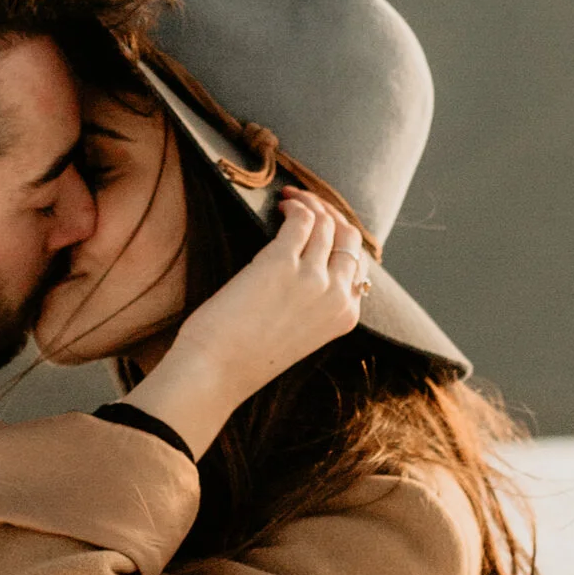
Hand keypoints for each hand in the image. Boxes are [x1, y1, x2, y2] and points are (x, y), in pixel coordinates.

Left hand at [123, 189, 371, 459]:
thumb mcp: (298, 335)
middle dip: (330, 213)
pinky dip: (294, 206)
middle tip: (304, 206)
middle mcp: (337, 295)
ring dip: (310, 203)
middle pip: (349, 236)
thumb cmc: (245, 357)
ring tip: (288, 201)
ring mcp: (313, 278)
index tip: (320, 226)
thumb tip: (309, 267)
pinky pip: (301, 220)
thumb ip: (313, 305)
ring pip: (327, 222)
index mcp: (345, 316)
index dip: (340, 238)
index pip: (358, 263)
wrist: (216, 373)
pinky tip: (279, 206)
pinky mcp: (281, 263)